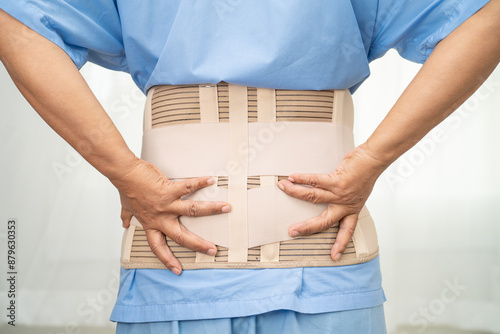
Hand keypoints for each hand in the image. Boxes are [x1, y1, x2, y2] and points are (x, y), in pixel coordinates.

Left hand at [110, 158, 229, 274]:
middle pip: (181, 236)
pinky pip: (187, 187)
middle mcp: (160, 217)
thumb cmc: (127, 189)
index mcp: (150, 224)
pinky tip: (210, 180)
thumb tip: (124, 222)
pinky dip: (199, 182)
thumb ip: (127, 216)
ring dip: (210, 209)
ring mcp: (165, 204)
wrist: (124, 174)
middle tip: (212, 250)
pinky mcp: (168, 190)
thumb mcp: (126, 207)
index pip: (158, 247)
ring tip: (226, 208)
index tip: (177, 270)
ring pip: (191, 211)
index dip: (167, 259)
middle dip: (198, 244)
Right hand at [277, 144, 384, 260]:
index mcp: (352, 209)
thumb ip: (346, 197)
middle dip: (307, 228)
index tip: (334, 256)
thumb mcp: (358, 191)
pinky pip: (315, 181)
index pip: (347, 231)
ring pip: (313, 197)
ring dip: (296, 192)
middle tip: (292, 232)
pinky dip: (302, 179)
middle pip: (324, 221)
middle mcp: (346, 204)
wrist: (374, 159)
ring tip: (283, 188)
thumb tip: (330, 196)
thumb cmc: (365, 173)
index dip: (340, 244)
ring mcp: (341, 193)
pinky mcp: (337, 181)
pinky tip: (292, 177)